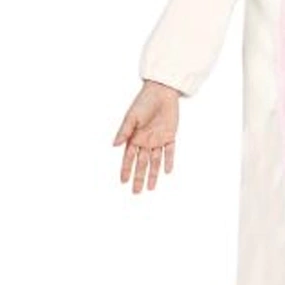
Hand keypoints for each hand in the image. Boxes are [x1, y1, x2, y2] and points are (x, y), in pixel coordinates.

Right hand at [113, 79, 182, 193]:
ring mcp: (157, 140)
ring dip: (153, 174)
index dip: (126, 169)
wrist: (161, 92)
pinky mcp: (169, 136)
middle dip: (138, 177)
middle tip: (136, 192)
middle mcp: (145, 141)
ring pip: (155, 161)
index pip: (128, 158)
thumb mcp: (132, 116)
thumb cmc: (143, 102)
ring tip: (151, 188)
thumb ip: (124, 131)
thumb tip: (114, 145)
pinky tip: (167, 171)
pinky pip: (169, 151)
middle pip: (141, 163)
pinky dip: (168, 160)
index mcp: (134, 137)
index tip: (123, 182)